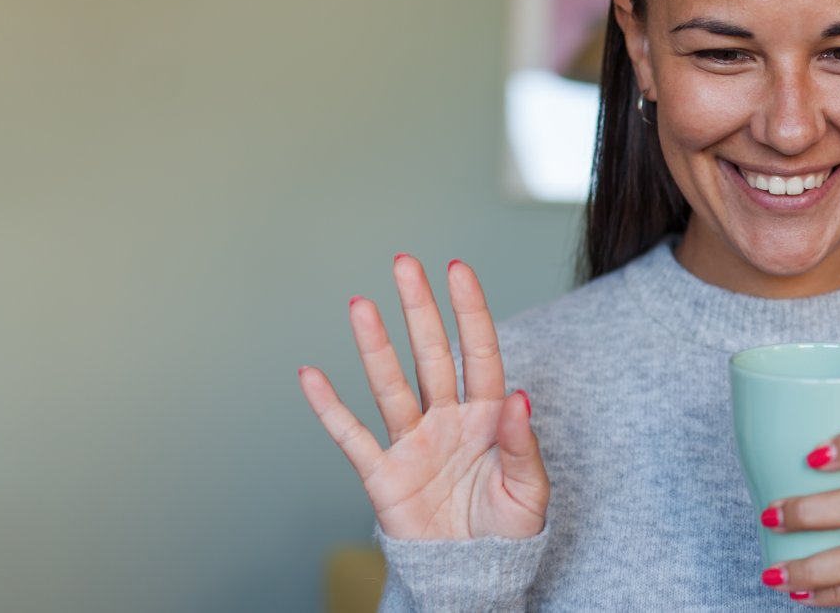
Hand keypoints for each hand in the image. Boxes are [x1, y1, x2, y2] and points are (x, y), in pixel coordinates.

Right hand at [297, 254, 548, 539]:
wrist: (472, 576)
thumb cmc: (506, 532)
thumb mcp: (529, 491)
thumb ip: (523, 444)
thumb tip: (521, 397)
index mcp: (488, 418)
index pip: (479, 353)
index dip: (470, 311)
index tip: (457, 269)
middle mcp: (447, 420)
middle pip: (431, 354)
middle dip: (419, 310)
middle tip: (404, 264)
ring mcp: (412, 443)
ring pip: (390, 385)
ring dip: (375, 346)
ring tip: (360, 304)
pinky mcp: (383, 475)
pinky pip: (352, 436)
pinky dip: (329, 408)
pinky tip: (311, 375)